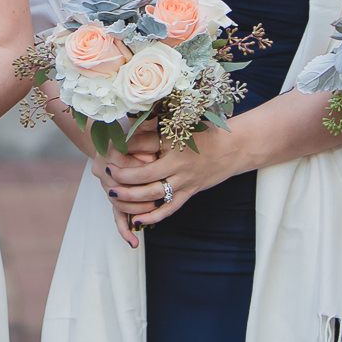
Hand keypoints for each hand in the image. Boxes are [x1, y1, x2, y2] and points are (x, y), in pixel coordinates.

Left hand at [97, 119, 244, 248]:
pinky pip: (169, 208)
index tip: (107, 147)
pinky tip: (137, 220)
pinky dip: (153, 216)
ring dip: (131, 196)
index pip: (142, 144)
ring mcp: (185, 180)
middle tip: (106, 172)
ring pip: (153, 194)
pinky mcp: (190, 192)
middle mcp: (178, 163)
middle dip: (122, 176)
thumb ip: (156, 125)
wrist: (234, 147)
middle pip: (144, 174)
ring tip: (113, 194)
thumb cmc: (205, 132)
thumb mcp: (180, 123)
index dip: (122, 147)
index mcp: (174, 142)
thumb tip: (128, 122)